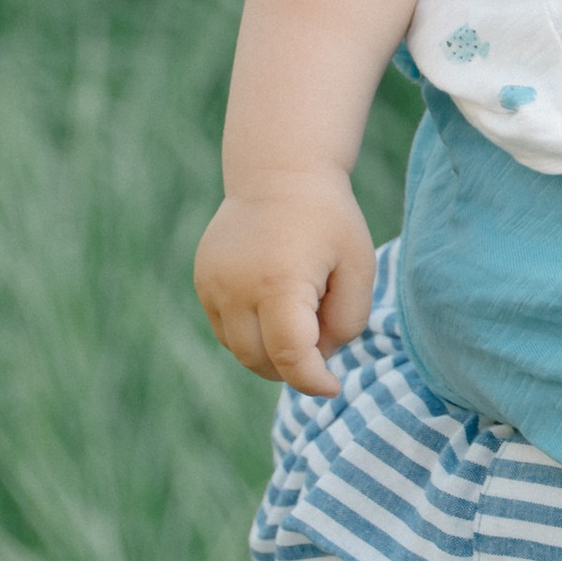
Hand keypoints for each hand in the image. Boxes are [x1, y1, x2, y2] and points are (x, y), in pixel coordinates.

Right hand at [194, 171, 376, 396]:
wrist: (279, 173)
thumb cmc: (329, 221)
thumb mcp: (359, 266)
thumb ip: (349, 320)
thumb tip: (320, 358)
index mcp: (279, 283)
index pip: (290, 357)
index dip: (314, 381)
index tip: (335, 386)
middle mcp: (236, 288)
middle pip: (260, 361)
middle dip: (293, 367)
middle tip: (322, 337)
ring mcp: (212, 285)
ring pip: (239, 350)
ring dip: (271, 352)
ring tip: (301, 312)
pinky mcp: (202, 281)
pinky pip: (226, 330)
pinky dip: (252, 334)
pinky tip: (276, 304)